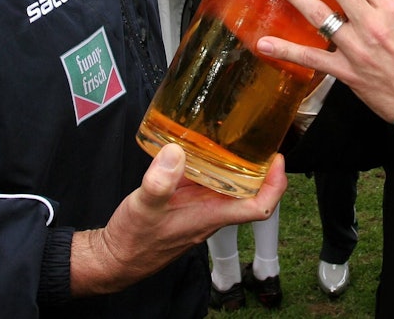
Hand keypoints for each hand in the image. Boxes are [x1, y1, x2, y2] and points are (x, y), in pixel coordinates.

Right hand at [70, 144, 285, 295]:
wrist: (115, 257)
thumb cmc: (133, 240)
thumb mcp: (144, 206)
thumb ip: (160, 182)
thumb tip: (176, 153)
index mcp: (211, 216)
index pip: (260, 207)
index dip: (275, 185)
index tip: (277, 159)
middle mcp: (211, 212)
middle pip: (250, 193)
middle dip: (261, 168)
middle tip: (260, 138)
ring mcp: (199, 208)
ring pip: (228, 187)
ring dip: (237, 165)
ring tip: (236, 135)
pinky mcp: (186, 203)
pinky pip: (206, 183)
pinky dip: (209, 166)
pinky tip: (198, 148)